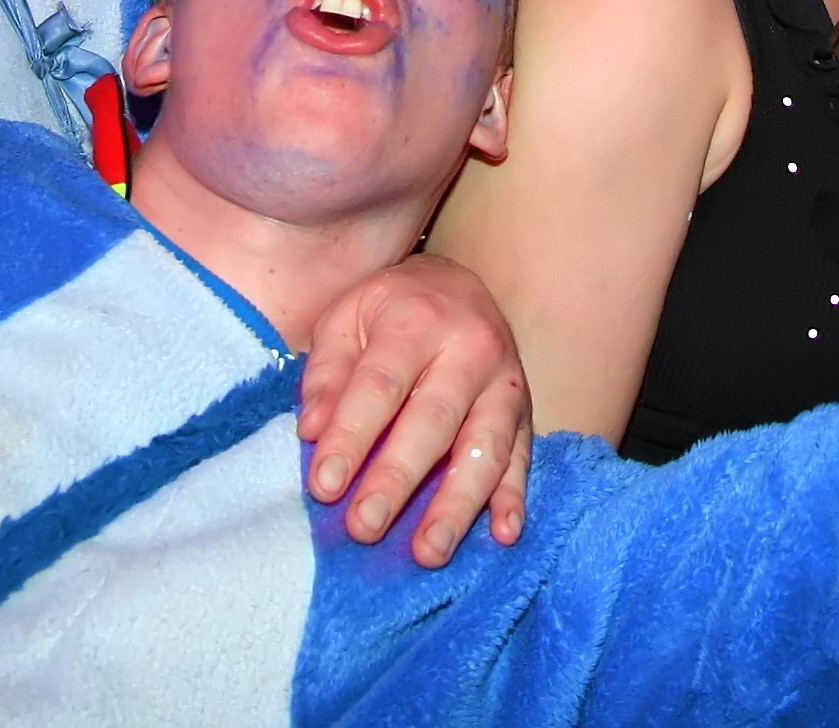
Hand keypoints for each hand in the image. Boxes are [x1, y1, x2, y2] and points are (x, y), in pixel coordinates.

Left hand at [297, 253, 533, 563]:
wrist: (461, 286)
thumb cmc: (391, 310)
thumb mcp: (346, 316)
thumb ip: (327, 372)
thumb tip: (312, 430)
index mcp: (417, 320)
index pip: (380, 384)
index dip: (351, 436)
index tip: (324, 486)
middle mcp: (471, 349)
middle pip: (434, 419)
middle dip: (399, 477)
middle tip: (364, 528)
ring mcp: (505, 383)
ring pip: (486, 446)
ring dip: (458, 503)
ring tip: (429, 552)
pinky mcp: (525, 412)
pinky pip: (523, 456)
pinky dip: (515, 497)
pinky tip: (503, 534)